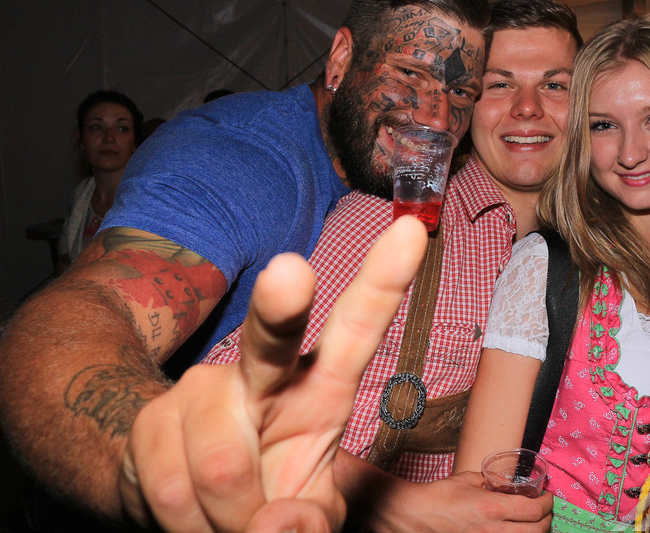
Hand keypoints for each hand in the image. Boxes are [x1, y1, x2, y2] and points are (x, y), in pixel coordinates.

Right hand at [118, 216, 428, 531]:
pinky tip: (197, 519)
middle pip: (272, 334)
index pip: (357, 329)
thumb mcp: (309, 509)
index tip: (412, 232)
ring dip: (231, 522)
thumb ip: (311, 520)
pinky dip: (193, 530)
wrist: (180, 505)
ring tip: (234, 522)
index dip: (383, 282)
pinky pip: (175, 493)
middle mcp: (263, 370)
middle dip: (282, 302)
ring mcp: (203, 388)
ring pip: (223, 469)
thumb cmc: (266, 495)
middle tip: (292, 273)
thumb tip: (276, 525)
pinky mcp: (151, 419)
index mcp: (320, 383)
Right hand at [374, 470, 553, 531]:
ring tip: (534, 524)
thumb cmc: (438, 497)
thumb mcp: (468, 479)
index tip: (547, 497)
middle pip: (537, 531)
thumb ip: (489, 482)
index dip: (547, 504)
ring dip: (534, 532)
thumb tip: (501, 483)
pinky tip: (515, 532)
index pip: (534, 510)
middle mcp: (494, 531)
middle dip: (546, 520)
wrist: (414, 516)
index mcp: (494, 508)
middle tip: (545, 511)